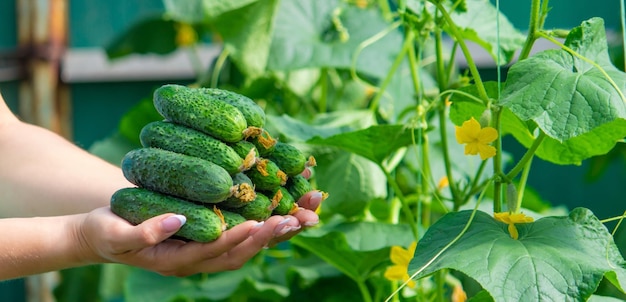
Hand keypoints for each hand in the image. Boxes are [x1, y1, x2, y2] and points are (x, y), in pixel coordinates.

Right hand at [74, 190, 323, 276]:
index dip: (242, 237)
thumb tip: (177, 220)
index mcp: (180, 261)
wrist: (105, 235)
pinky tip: (288, 202)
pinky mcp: (212, 234)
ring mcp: (208, 248)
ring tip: (309, 210)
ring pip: (251, 242)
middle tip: (303, 217)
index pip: (218, 251)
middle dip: (275, 234)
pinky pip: (245, 228)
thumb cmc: (106, 233)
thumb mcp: (115, 233)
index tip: (265, 221)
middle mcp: (201, 259)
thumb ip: (143, 232)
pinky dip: (268, 217)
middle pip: (245, 250)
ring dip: (280, 227)